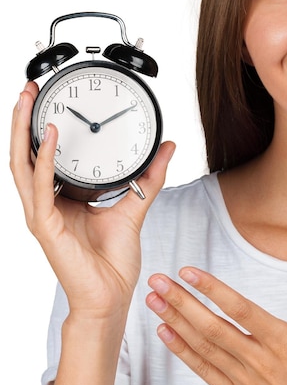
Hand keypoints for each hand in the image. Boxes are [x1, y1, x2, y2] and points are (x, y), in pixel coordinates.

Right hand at [10, 82, 175, 319]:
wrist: (112, 294)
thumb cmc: (114, 259)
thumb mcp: (136, 205)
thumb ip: (150, 176)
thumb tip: (167, 148)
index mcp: (61, 198)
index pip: (42, 156)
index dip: (39, 128)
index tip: (46, 100)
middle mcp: (46, 204)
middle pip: (25, 154)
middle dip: (23, 120)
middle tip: (27, 89)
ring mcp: (42, 215)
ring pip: (21, 166)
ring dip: (22, 131)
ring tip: (26, 102)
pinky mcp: (46, 227)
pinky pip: (40, 188)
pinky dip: (43, 161)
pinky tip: (49, 139)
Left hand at [146, 268, 286, 384]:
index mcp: (285, 344)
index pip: (243, 311)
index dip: (216, 291)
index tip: (193, 273)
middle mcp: (260, 360)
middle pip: (214, 327)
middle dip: (183, 302)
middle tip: (160, 280)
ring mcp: (245, 380)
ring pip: (205, 347)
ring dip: (177, 322)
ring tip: (155, 301)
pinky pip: (205, 372)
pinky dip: (183, 353)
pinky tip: (167, 336)